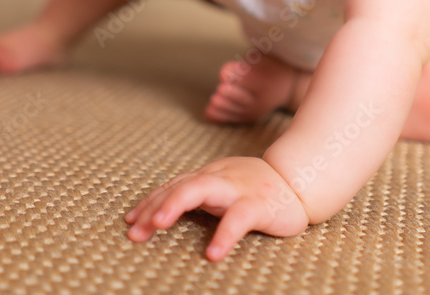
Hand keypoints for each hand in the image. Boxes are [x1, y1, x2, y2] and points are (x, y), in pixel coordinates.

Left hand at [124, 157, 309, 260]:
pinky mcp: (259, 204)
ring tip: (157, 224)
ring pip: (203, 188)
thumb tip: (155, 213)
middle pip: (181, 184)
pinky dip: (224, 234)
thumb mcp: (222, 189)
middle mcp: (219, 178)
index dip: (149, 202)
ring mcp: (238, 188)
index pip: (173, 186)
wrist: (299, 181)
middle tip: (134, 230)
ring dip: (176, 203)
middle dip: (155, 205)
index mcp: (209, 176)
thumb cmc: (255, 189)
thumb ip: (196, 196)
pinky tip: (212, 253)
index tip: (129, 222)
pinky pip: (239, 217)